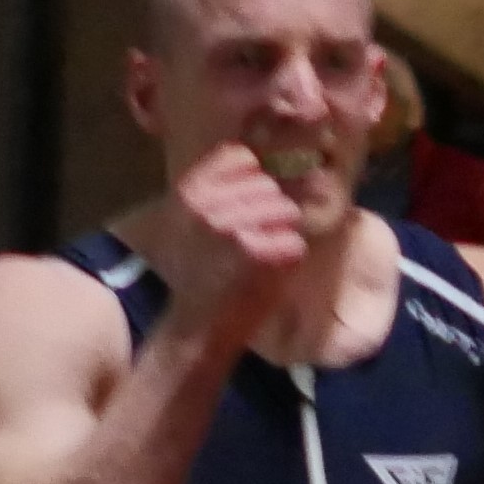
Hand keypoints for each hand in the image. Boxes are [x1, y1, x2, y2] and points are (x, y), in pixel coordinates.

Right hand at [138, 143, 311, 352]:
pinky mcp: (255, 253)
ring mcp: (230, 225)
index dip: (255, 179)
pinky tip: (270, 269)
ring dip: (284, 231)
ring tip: (263, 254)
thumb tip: (262, 163)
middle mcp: (206, 202)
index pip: (241, 158)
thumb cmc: (197, 272)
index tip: (252, 203)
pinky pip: (294, 241)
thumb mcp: (190, 220)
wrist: (194, 325)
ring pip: (286, 209)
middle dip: (272, 209)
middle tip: (259, 238)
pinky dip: (290, 256)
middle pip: (268, 184)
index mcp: (191, 189)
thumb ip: (219, 189)